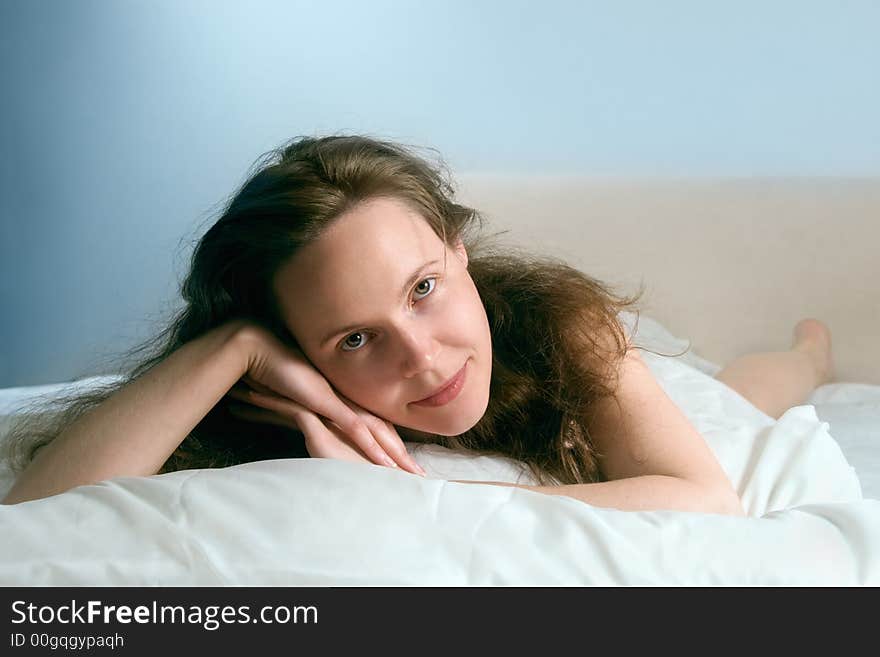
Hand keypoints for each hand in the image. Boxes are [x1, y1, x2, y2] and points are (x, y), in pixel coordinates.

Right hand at [228, 322, 425, 475]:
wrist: (264, 354)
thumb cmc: (278, 376)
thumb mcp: (298, 401)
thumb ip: (310, 415)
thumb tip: (315, 430)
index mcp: (344, 400)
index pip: (376, 426)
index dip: (392, 445)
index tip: (407, 464)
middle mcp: (348, 400)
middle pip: (383, 430)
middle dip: (402, 454)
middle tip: (420, 474)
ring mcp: (341, 401)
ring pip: (376, 431)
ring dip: (394, 453)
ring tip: (410, 472)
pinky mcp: (329, 404)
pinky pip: (354, 428)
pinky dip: (370, 446)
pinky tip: (383, 462)